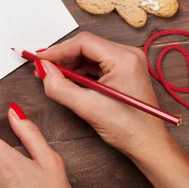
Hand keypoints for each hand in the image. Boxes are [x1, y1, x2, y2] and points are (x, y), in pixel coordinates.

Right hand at [34, 32, 188, 187]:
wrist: (149, 145)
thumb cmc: (129, 129)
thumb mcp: (88, 108)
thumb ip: (60, 87)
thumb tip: (43, 70)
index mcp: (124, 59)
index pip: (83, 42)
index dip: (57, 50)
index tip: (39, 58)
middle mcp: (128, 55)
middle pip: (85, 46)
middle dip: (61, 58)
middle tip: (42, 68)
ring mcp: (127, 62)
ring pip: (89, 55)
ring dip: (69, 65)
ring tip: (52, 77)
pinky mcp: (124, 70)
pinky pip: (96, 64)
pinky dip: (79, 71)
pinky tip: (67, 81)